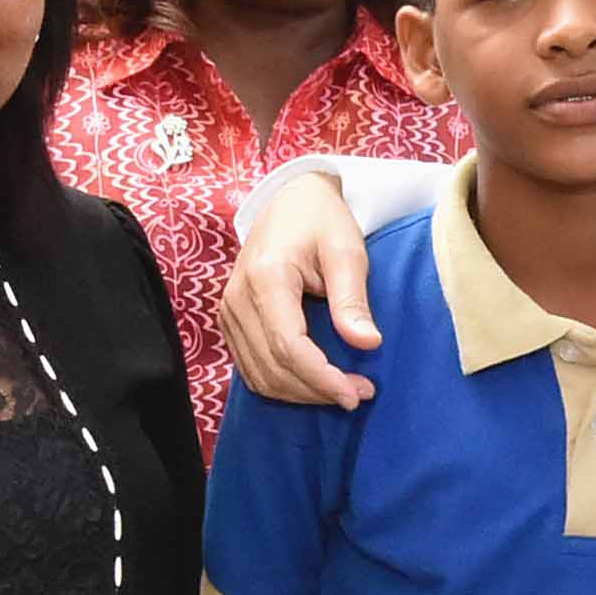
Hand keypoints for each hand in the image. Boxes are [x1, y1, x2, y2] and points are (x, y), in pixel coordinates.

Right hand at [215, 178, 381, 409]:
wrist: (290, 200)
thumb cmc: (321, 220)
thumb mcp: (346, 250)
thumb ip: (352, 299)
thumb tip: (367, 343)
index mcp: (266, 278)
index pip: (289, 346)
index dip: (321, 378)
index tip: (355, 394)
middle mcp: (237, 298)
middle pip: (273, 368)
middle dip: (316, 391)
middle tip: (359, 394)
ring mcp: (229, 311)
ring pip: (259, 376)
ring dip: (300, 393)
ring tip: (341, 390)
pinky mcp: (230, 321)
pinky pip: (251, 368)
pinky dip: (282, 384)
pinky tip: (313, 382)